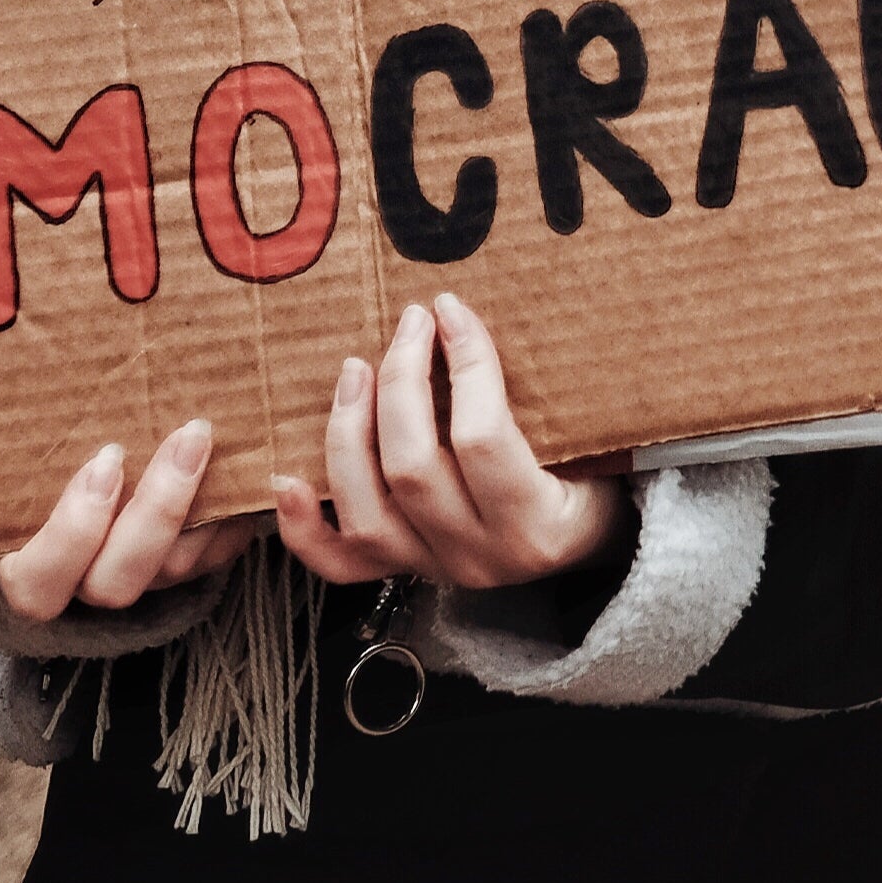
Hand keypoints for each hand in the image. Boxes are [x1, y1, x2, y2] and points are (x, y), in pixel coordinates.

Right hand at [0, 420, 264, 620]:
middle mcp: (85, 581)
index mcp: (30, 564)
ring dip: (198, 504)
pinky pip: (215, 556)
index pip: (36, 584)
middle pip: (116, 583)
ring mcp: (138, 576)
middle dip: (157, 511)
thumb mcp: (20, 444)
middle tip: (185, 437)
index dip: (71, 535)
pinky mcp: (185, 566)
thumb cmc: (35, 456)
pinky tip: (244, 465)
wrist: (89, 472)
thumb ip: (7, 420)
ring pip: (172, 571)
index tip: (104, 461)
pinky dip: (233, 514)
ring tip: (209, 434)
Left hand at [272, 292, 628, 589]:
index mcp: (537, 525)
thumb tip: (469, 315)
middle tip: (408, 324)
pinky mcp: (404, 573)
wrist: (590, 550)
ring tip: (355, 370)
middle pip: (412, 469)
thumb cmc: (593, 478)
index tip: (452, 309)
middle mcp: (480, 558)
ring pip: (367, 513)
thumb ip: (540, 397)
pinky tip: (288, 477)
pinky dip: (305, 525)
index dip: (464, 365)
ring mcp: (435, 569)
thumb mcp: (591, 442)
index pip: (483, 438)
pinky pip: (340, 564)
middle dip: (401, 383)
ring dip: (350, 433)